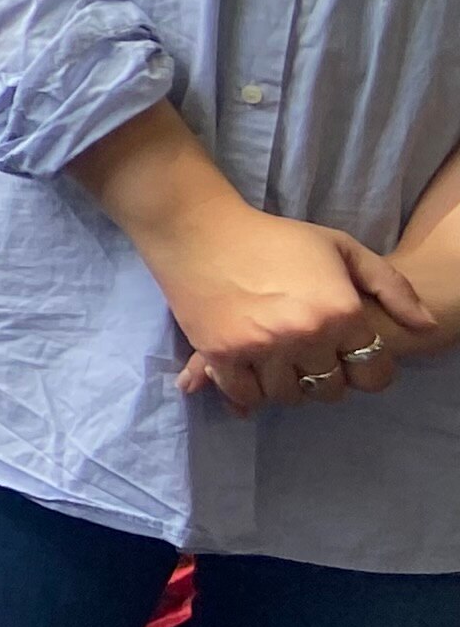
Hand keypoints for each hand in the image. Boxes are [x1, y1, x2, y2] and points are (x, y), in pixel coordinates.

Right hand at [157, 203, 435, 412]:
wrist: (199, 230)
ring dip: (286, 385)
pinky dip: (249, 392)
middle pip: (330, 389)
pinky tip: (251, 373)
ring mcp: (262, 347)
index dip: (367, 369)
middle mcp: (305, 334)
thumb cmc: (275, 237)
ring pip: (288, 396)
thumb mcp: (341, 247)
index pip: (374, 373)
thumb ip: (391, 285)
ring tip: (278, 363)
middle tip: (309, 357)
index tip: (349, 357)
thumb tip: (426, 325)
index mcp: (340, 310)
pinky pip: (246, 396)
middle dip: (324, 377)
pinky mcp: (222, 353)